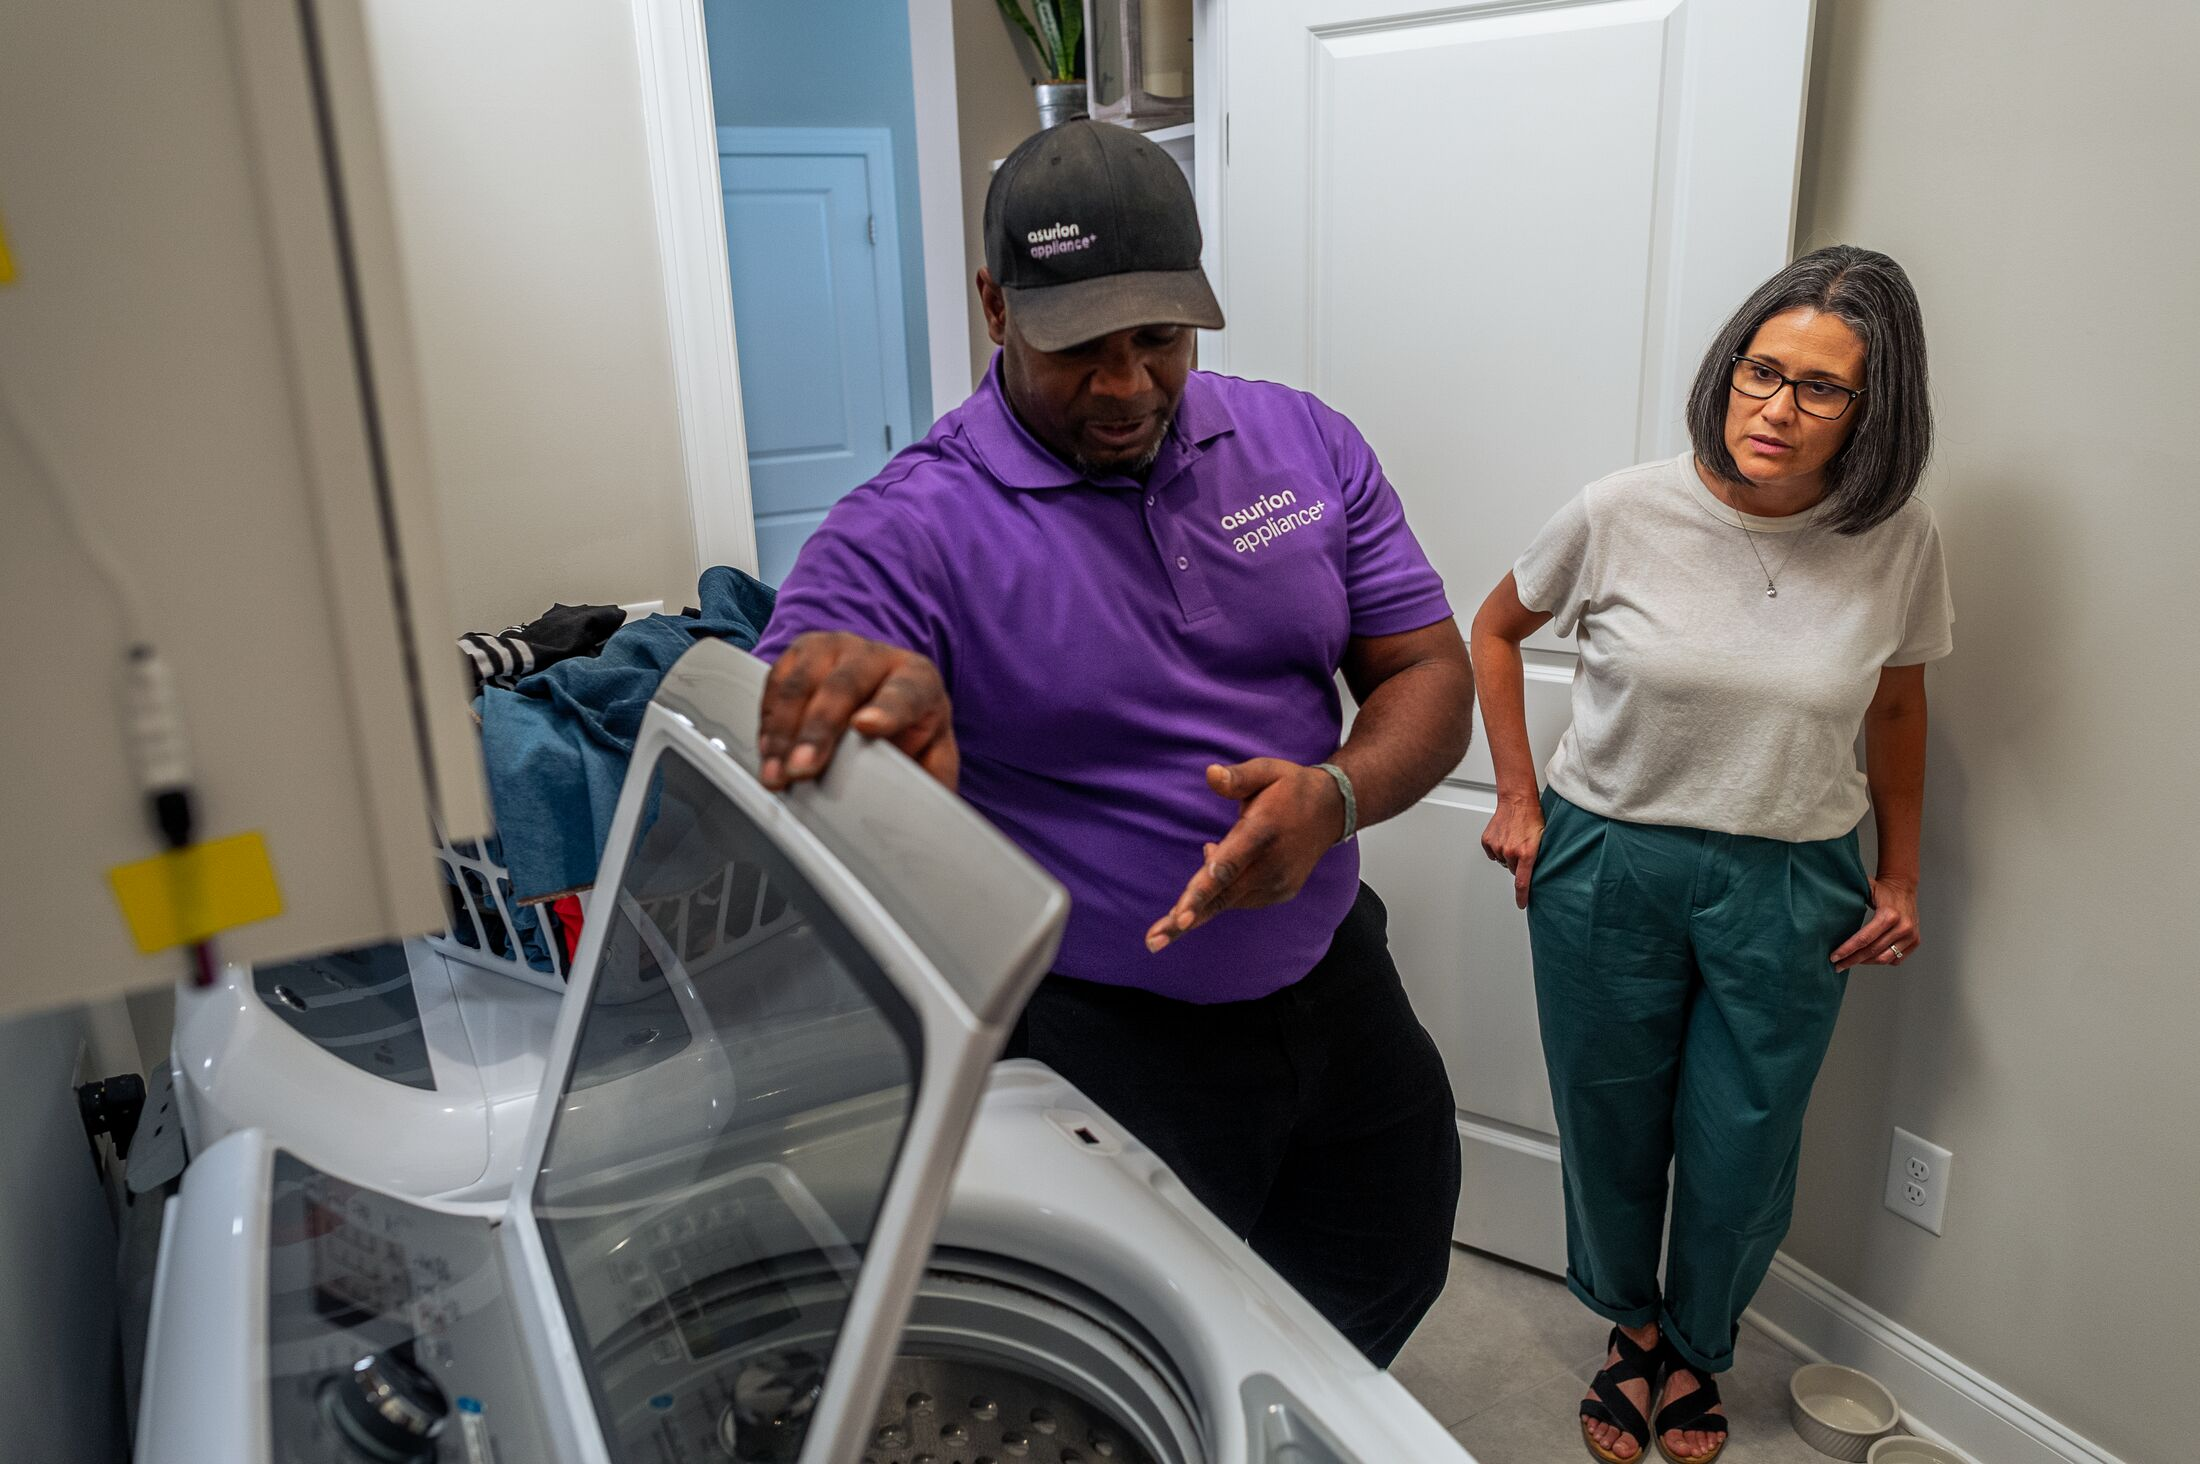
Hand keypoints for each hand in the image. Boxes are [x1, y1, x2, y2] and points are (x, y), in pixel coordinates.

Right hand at [757, 631, 956, 790]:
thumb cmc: (909, 732)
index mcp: (919, 680)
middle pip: (844, 686)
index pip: (906, 693)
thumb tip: (923, 817)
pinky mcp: (801, 653)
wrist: (884, 699)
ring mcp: (835, 649)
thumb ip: (932, 780)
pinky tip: (770, 752)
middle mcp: (876, 657)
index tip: (867, 727)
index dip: (887, 710)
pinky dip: (769, 720)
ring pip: (804, 682)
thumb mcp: (932, 756)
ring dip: (784, 730)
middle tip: (803, 768)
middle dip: (819, 729)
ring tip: (777, 772)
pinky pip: (777, 682)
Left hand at [1144, 759, 1345, 951]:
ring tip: (1186, 887)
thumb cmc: (1290, 788)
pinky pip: (1239, 898)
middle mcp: (1271, 865)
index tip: (1181, 917)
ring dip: (1199, 903)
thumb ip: (1238, 777)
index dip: (1202, 892)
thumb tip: (1210, 774)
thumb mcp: (1267, 771)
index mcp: (1263, 833)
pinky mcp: (1280, 892)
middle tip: (1153, 941)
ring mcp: (1277, 883)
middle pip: (1221, 896)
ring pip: (1228, 900)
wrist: (1332, 810)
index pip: (1227, 867)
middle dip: (1185, 919)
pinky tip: (1216, 866)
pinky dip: (1221, 891)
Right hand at [1480, 794, 1544, 909]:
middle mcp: (1510, 852)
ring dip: (1507, 854)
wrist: (1517, 801)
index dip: (1522, 896)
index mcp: (1527, 854)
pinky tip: (1504, 836)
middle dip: (1517, 863)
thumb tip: (1536, 873)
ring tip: (1514, 838)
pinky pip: (1492, 852)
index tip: (1521, 904)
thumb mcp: (1542, 840)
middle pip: (1513, 869)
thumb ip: (1537, 858)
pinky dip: (1497, 848)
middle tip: (1522, 849)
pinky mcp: (1487, 841)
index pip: (1523, 883)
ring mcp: (1497, 847)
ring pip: (1502, 860)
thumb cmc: (1532, 817)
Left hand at [1832, 875, 1920, 970]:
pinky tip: (1868, 958)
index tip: (1834, 957)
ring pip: (1884, 958)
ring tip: (1851, 962)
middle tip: (1837, 965)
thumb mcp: (1866, 889)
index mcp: (1889, 915)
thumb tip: (1827, 905)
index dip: (1847, 950)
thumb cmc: (1881, 890)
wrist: (1904, 887)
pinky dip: (1881, 960)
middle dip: (1852, 960)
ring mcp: (1911, 936)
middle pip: (1872, 951)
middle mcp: (1903, 927)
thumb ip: (1851, 898)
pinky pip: (1896, 959)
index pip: (1864, 938)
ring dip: (1866, 962)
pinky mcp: (1915, 941)